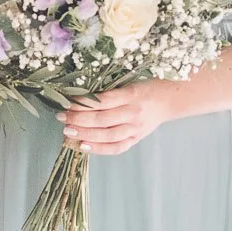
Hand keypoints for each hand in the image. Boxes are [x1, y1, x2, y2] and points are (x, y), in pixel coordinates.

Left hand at [61, 82, 175, 156]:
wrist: (170, 99)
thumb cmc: (146, 86)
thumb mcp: (128, 81)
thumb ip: (108, 90)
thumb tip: (78, 95)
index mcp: (131, 94)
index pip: (102, 102)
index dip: (82, 104)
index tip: (66, 103)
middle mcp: (133, 113)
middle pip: (102, 120)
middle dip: (78, 120)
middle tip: (61, 118)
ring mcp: (135, 128)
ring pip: (107, 135)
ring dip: (85, 134)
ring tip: (68, 132)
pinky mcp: (136, 138)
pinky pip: (116, 148)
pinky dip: (99, 149)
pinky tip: (83, 146)